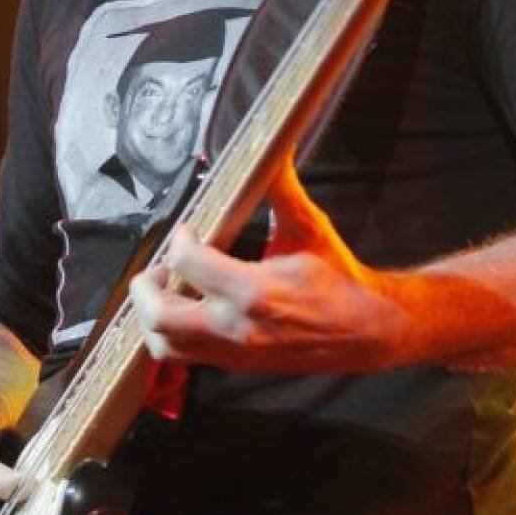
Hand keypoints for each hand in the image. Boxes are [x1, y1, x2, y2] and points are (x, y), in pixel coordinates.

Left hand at [129, 158, 414, 371]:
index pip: (187, 263)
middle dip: (146, 287)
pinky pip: (185, 357)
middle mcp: (237, 326)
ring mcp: (234, 351)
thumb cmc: (340, 278)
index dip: (179, 240)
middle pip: (160, 316)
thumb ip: (281, 190)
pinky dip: (171, 335)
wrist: (368, 330)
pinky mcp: (236, 363)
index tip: (187, 230)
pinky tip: (183, 309)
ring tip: (167, 290)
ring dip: (152, 316)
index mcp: (254, 291)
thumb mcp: (309, 228)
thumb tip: (271, 151)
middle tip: (160, 266)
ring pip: (165, 345)